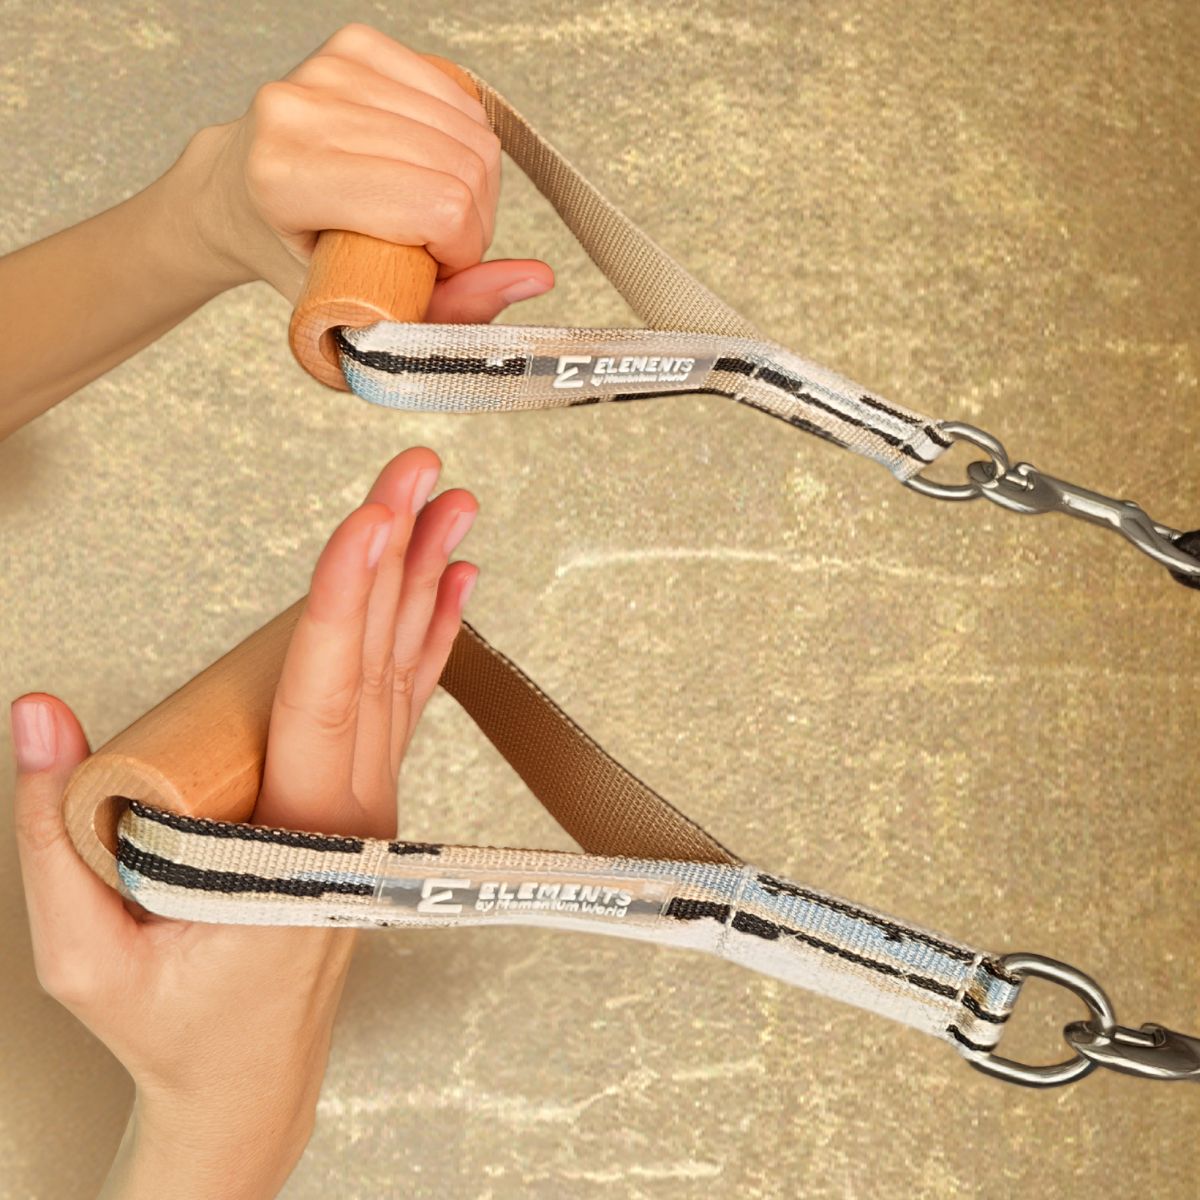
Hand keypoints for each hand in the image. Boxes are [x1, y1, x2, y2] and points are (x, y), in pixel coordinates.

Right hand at [11, 446, 477, 1197]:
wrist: (245, 1079)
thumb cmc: (172, 1025)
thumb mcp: (84, 951)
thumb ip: (55, 831)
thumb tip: (43, 714)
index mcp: (301, 844)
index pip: (326, 698)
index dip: (346, 602)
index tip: (370, 521)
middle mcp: (356, 814)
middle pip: (379, 664)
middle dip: (397, 557)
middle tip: (417, 473)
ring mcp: (371, 807)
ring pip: (404, 675)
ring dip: (422, 583)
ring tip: (445, 506)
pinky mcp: (365, 804)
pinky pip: (404, 704)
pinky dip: (428, 639)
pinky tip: (448, 590)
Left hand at [185, 23, 553, 317]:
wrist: (236, 194)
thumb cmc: (296, 259)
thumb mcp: (368, 313)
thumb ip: (456, 307)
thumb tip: (536, 278)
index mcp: (287, 178)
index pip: (439, 203)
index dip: (461, 248)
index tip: (434, 269)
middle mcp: (300, 109)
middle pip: (462, 164)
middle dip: (472, 219)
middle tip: (433, 245)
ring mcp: (328, 67)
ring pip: (470, 130)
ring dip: (472, 185)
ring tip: (428, 211)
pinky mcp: (357, 44)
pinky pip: (459, 97)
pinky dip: (462, 143)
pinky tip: (429, 166)